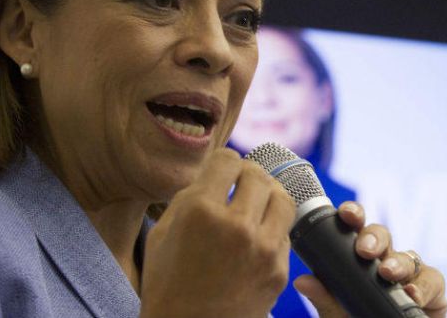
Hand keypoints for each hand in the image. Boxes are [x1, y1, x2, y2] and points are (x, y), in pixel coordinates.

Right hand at [139, 148, 295, 317]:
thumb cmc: (167, 285)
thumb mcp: (162, 233)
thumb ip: (190, 197)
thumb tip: (215, 174)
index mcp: (201, 211)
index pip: (228, 160)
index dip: (223, 162)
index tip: (221, 170)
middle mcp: (236, 226)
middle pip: (258, 175)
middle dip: (247, 175)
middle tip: (238, 184)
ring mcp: (263, 249)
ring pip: (283, 198)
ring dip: (268, 195)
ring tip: (256, 202)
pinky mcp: (279, 270)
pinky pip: (285, 233)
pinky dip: (272, 228)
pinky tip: (256, 236)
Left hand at [293, 201, 446, 317]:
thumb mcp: (337, 316)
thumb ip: (325, 300)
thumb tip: (302, 281)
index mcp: (357, 260)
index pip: (355, 229)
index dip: (353, 215)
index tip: (346, 214)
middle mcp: (384, 262)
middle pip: (382, 236)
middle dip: (373, 237)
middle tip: (364, 250)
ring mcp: (409, 275)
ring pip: (408, 255)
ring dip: (397, 262)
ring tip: (386, 273)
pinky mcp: (432, 292)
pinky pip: (432, 279)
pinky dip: (422, 286)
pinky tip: (410, 294)